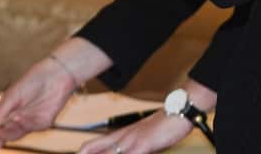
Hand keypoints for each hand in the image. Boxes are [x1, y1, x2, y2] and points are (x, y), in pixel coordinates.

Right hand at [0, 56, 79, 151]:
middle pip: (5, 136)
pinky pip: (31, 128)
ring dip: (7, 133)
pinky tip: (18, 117)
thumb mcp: (11, 96)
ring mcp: (31, 121)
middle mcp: (18, 119)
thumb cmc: (32, 81)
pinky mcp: (43, 122)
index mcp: (7, 113)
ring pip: (16, 134)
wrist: (55, 74)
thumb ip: (0, 113)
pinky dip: (23, 124)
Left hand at [75, 111, 191, 153]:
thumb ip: (132, 147)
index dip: (81, 153)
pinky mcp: (141, 146)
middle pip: (89, 149)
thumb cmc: (165, 124)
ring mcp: (129, 142)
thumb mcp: (144, 136)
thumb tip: (125, 152)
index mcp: (120, 135)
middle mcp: (121, 138)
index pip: (90, 146)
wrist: (179, 110)